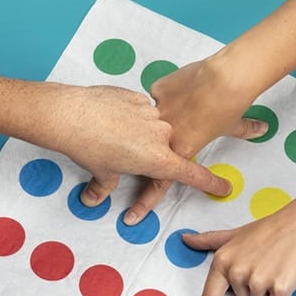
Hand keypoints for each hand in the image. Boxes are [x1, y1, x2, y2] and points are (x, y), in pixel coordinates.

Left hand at [52, 83, 234, 208]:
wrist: (71, 114)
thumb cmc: (90, 147)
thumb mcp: (102, 173)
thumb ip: (104, 187)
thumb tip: (93, 199)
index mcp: (159, 159)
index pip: (192, 174)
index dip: (210, 183)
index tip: (224, 188)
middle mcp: (162, 136)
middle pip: (166, 150)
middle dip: (148, 157)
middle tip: (120, 155)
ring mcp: (151, 113)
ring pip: (152, 129)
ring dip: (136, 136)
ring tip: (107, 138)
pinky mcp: (138, 97)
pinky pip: (139, 111)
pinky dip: (128, 117)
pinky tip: (108, 120)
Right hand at [118, 54, 267, 224]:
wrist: (223, 79)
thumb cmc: (229, 107)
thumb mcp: (234, 125)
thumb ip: (243, 130)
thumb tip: (260, 130)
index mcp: (180, 151)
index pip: (160, 185)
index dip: (146, 203)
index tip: (135, 216)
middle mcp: (164, 136)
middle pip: (144, 154)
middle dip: (132, 161)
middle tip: (124, 167)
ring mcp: (157, 112)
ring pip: (148, 120)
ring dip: (148, 122)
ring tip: (154, 114)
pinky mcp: (157, 90)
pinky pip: (156, 94)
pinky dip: (165, 93)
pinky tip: (176, 87)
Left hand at [181, 195, 295, 295]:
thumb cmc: (270, 230)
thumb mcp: (236, 234)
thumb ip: (210, 241)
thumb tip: (185, 239)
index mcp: (222, 261)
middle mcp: (237, 272)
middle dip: (255, 288)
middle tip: (266, 264)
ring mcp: (258, 280)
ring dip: (269, 293)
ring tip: (276, 267)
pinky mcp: (280, 287)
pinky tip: (286, 277)